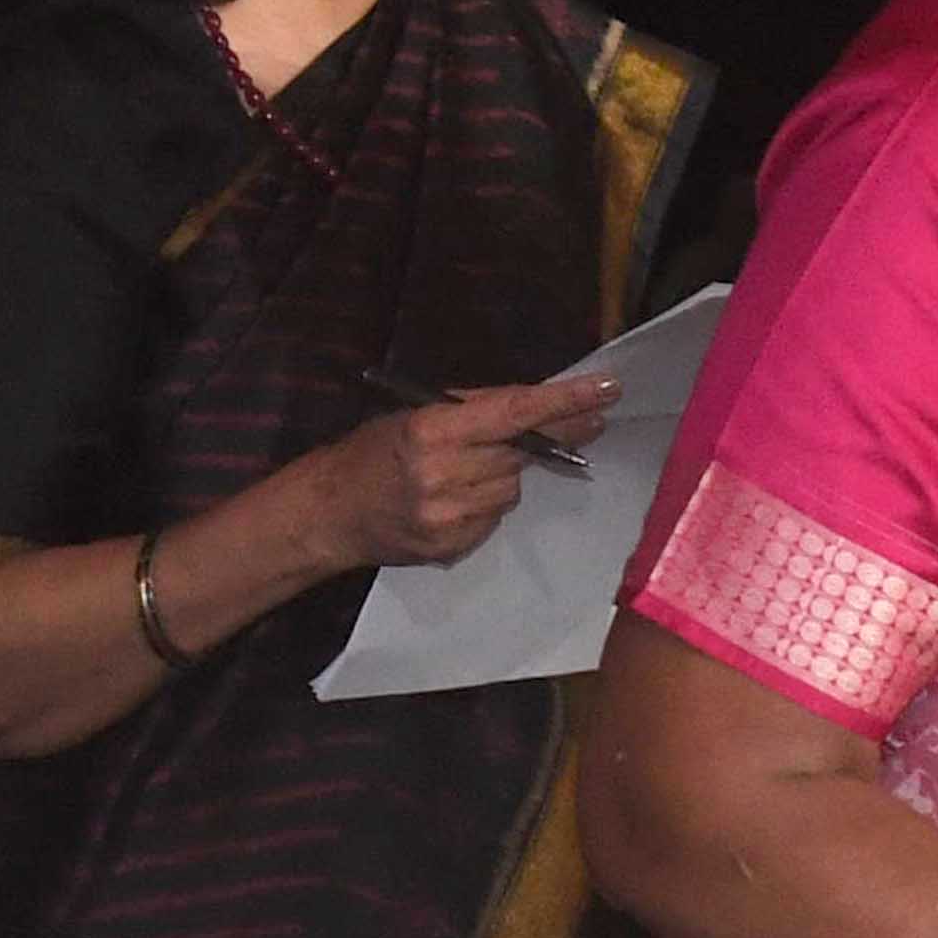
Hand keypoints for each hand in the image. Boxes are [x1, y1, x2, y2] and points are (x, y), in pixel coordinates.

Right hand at [300, 376, 619, 571]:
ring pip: (512, 488)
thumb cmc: (372, 451)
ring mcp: (449, 517)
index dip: (564, 402)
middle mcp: (443, 474)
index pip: (514, 413)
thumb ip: (472, 410)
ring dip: (507, 473)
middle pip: (523, 452)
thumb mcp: (414, 415)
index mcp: (432, 431)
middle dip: (557, 433)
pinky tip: (458, 496)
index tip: (606, 389)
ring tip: (471, 466)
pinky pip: (494, 518)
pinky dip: (487, 503)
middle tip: (595, 415)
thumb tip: (537, 405)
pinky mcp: (452, 547)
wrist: (330, 513)